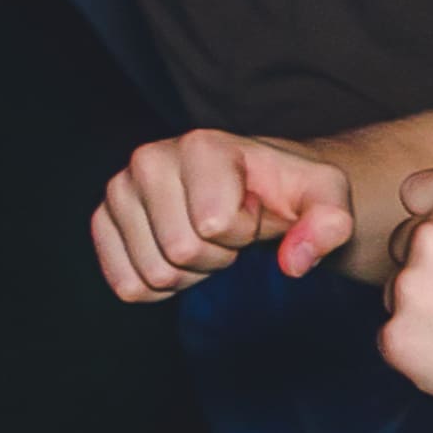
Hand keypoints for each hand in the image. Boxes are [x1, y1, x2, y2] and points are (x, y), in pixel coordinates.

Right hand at [93, 128, 364, 299]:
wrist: (255, 188)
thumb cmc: (287, 190)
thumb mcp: (326, 197)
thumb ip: (330, 224)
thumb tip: (295, 263)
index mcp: (201, 145)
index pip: (215, 225)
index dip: (245, 233)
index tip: (254, 212)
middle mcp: (149, 159)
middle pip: (180, 252)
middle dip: (217, 256)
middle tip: (231, 232)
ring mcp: (119, 190)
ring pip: (154, 273)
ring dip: (190, 272)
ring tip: (206, 239)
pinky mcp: (103, 222)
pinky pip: (127, 286)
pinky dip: (160, 287)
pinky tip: (180, 257)